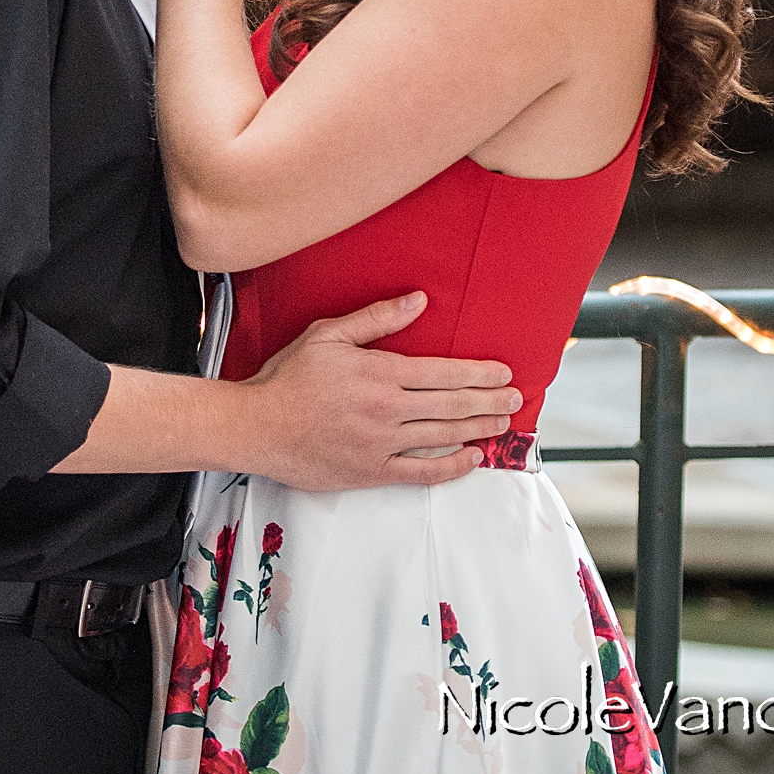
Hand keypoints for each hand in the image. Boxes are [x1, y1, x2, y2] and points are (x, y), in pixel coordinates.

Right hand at [237, 292, 520, 490]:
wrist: (257, 427)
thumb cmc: (288, 378)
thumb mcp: (327, 334)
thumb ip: (376, 319)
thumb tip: (417, 301)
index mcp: (379, 373)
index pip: (442, 373)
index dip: (477, 373)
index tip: (502, 372)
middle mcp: (387, 410)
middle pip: (451, 405)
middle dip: (489, 401)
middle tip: (516, 398)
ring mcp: (381, 444)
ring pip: (442, 436)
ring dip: (478, 429)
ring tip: (503, 423)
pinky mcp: (371, 472)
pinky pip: (421, 472)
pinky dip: (450, 467)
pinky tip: (471, 458)